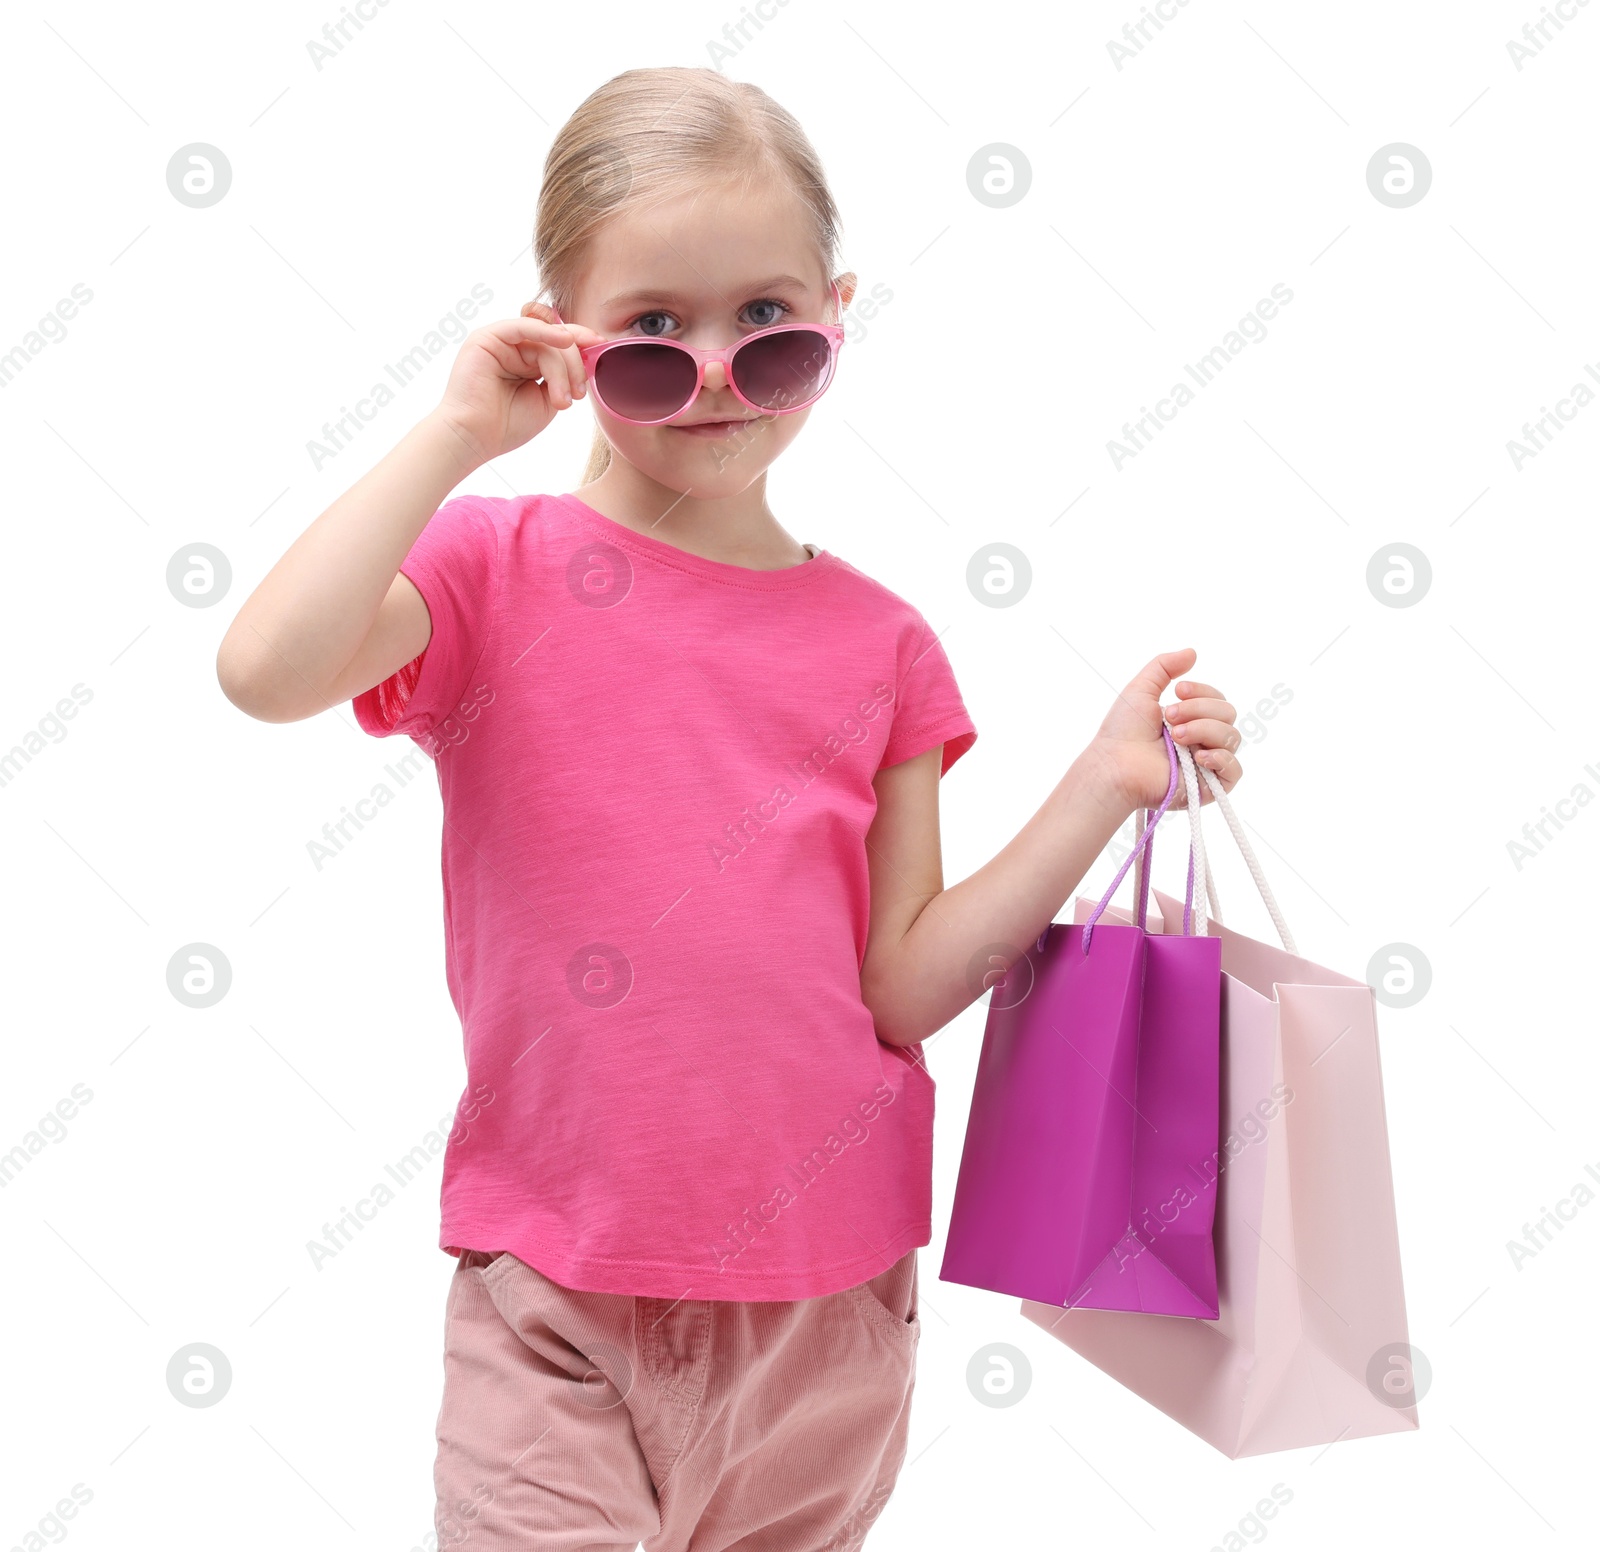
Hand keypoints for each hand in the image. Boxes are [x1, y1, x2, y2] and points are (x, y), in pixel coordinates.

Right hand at [430, 302, 605, 466]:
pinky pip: (522, 327)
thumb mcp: (548, 399)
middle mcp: (514, 347)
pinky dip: (546, 332)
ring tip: (561, 400)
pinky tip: (565, 340)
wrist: (474, 438)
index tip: (602, 350)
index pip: (559, 344)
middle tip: (579, 394)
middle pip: (556, 341)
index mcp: (527, 360)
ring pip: (545, 340)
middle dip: (575, 365)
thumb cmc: (506, 425)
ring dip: (561, 369)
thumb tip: (586, 354)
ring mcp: (500, 340)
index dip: (582, 345)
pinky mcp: (488, 337)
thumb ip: (562, 376)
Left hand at [1080, 648, 1242, 816]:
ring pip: (1232, 737)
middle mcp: (1202, 740)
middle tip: (1169, 718)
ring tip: (1175, 736)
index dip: (1203, 691)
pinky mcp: (1208, 787)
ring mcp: (1206, 764)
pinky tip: (1199, 755)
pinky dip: (1222, 759)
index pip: (1218, 699)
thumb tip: (1193, 652)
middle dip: (1200, 710)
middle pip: (1228, 715)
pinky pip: (1235, 771)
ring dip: (1204, 729)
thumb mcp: (1141, 689)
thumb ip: (1164, 667)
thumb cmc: (1122, 731)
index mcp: (1191, 720)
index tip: (1177, 691)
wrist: (1114, 764)